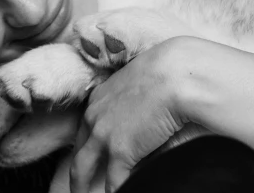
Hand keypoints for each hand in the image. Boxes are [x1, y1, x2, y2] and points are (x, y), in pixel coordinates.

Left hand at [68, 37, 191, 192]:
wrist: (176, 75)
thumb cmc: (167, 73)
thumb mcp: (139, 84)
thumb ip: (133, 104)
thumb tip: (141, 123)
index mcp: (98, 99)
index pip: (85, 129)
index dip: (88, 147)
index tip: (91, 158)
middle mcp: (94, 117)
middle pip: (77, 153)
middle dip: (77, 174)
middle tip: (78, 188)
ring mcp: (103, 135)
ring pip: (82, 172)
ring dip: (83, 188)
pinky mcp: (120, 152)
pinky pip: (114, 183)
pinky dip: (119, 191)